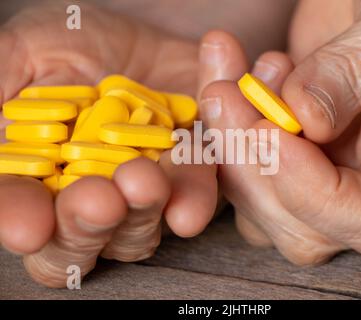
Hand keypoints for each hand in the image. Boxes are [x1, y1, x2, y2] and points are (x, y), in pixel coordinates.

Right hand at [0, 2, 216, 286]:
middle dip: (85, 224)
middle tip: (96, 201)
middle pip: (81, 236)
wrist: (147, 35)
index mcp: (39, 177)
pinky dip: (193, 199)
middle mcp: (90, 197)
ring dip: (141, 213)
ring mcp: (141, 196)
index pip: (24, 210)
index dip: (20, 221)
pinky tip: (188, 197)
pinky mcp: (188, 181)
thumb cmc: (77, 46)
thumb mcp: (27, 53)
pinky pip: (195, 198)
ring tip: (143, 181)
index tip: (26, 227)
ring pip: (140, 230)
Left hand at [198, 0, 360, 264]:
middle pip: (298, 224)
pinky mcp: (280, 142)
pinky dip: (217, 118)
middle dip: (250, 166)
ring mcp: (317, 163)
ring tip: (227, 74)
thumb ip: (358, 72)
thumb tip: (304, 117)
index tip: (271, 134)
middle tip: (224, 96)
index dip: (312, 194)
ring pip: (256, 197)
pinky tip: (224, 67)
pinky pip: (235, 156)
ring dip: (224, 140)